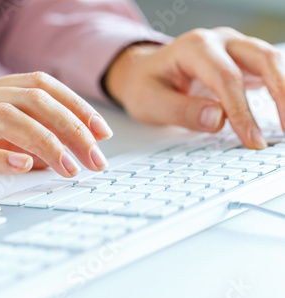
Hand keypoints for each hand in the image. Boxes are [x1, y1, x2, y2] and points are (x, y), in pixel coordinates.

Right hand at [0, 72, 112, 179]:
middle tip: (97, 159)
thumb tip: (42, 156)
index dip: (75, 106)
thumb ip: (0, 138)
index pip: (39, 86)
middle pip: (32, 99)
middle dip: (73, 128)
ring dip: (45, 142)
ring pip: (4, 117)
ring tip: (70, 168)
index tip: (100, 132)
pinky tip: (21, 166)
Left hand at [105, 27, 284, 148]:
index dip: (242, 111)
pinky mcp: (243, 60)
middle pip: (263, 59)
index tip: (252, 139)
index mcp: (194, 48)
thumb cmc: (145, 85)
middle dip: (281, 95)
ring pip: (273, 61)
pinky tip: (281, 112)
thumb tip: (218, 119)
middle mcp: (219, 41)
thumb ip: (182, 111)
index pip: (226, 77)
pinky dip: (280, 89)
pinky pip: (270, 70)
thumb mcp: (149, 102)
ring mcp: (234, 48)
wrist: (143, 72)